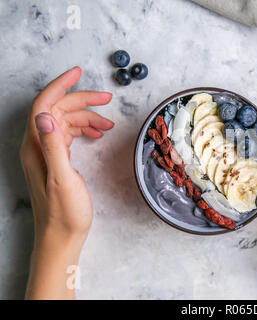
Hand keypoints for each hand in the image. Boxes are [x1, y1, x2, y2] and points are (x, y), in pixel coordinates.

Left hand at [20, 67, 113, 298]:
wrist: (62, 236)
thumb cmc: (64, 212)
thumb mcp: (62, 179)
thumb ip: (53, 146)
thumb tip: (46, 114)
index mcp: (36, 147)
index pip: (44, 105)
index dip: (60, 86)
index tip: (78, 73)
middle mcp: (38, 146)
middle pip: (58, 110)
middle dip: (82, 101)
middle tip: (107, 99)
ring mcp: (46, 153)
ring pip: (65, 122)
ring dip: (86, 118)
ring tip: (108, 124)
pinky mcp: (56, 160)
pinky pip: (69, 135)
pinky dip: (84, 130)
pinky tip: (97, 134)